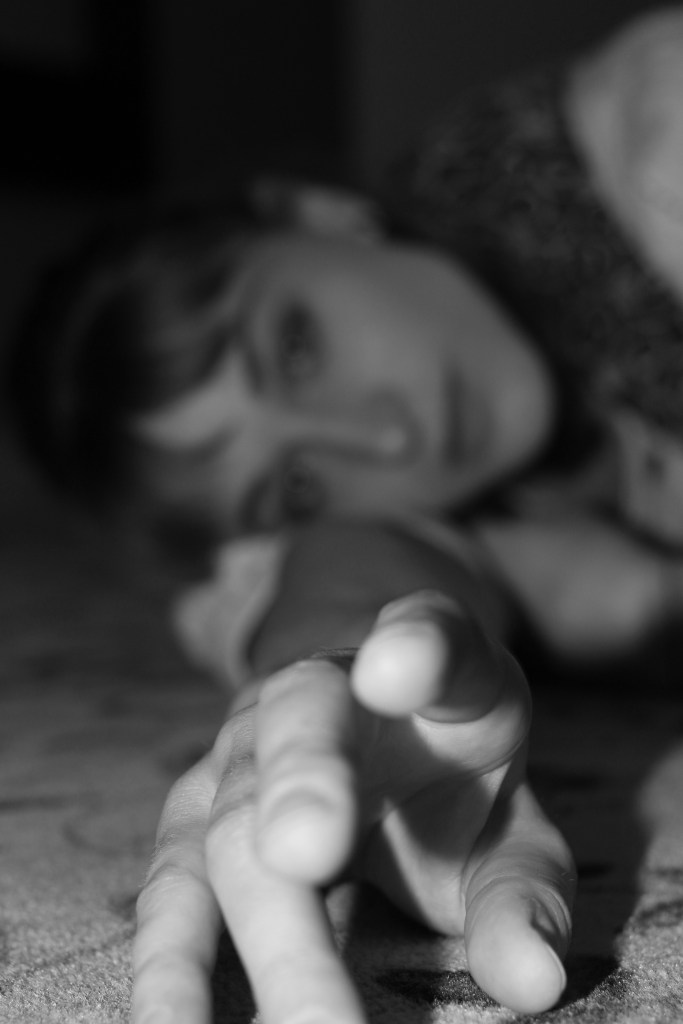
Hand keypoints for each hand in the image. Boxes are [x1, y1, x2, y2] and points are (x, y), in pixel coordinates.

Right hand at [132, 591, 574, 1023]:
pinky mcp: (195, 814)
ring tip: (213, 1006)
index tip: (396, 672)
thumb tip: (533, 982)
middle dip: (305, 782)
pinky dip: (167, 955)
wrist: (369, 714)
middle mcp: (320, 690)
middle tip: (309, 853)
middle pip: (307, 721)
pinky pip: (173, 883)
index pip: (433, 638)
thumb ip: (521, 893)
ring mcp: (246, 747)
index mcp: (429, 671)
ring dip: (240, 900)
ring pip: (233, 810)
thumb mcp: (510, 822)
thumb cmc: (452, 780)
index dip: (415, 648)